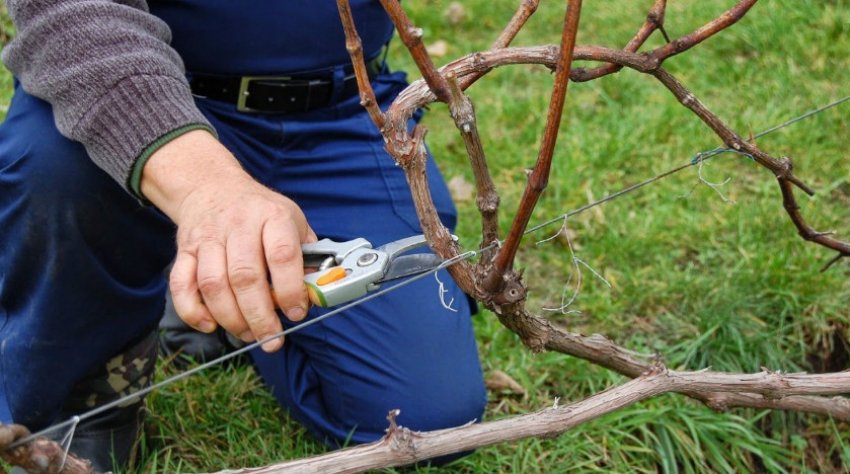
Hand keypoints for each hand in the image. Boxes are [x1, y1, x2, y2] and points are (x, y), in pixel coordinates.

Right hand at [141, 130, 316, 351]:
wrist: (213, 187)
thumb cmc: (260, 211)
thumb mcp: (293, 220)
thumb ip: (307, 255)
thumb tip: (317, 294)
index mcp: (272, 216)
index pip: (282, 255)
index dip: (290, 289)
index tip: (296, 313)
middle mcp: (238, 225)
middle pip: (245, 277)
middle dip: (260, 315)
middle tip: (272, 339)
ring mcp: (208, 238)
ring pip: (213, 284)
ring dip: (231, 318)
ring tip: (248, 334)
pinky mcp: (185, 250)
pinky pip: (181, 285)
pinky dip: (192, 310)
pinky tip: (210, 324)